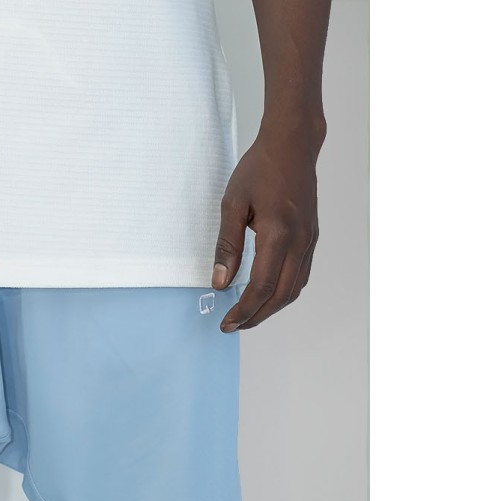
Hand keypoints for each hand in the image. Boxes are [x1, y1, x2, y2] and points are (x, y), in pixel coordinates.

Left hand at [211, 121, 324, 331]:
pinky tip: (266, 294)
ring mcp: (309, 240)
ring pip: (294, 289)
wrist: (293, 143)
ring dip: (271, 308)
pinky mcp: (311, 237)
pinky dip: (283, 292)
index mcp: (279, 232)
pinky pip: (300, 275)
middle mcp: (300, 241)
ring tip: (247, 314)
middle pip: (281, 295)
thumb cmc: (261, 167)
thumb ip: (227, 246)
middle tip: (234, 324)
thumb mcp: (233, 204)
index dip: (244, 310)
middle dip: (256, 316)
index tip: (227, 322)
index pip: (261, 286)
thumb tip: (220, 283)